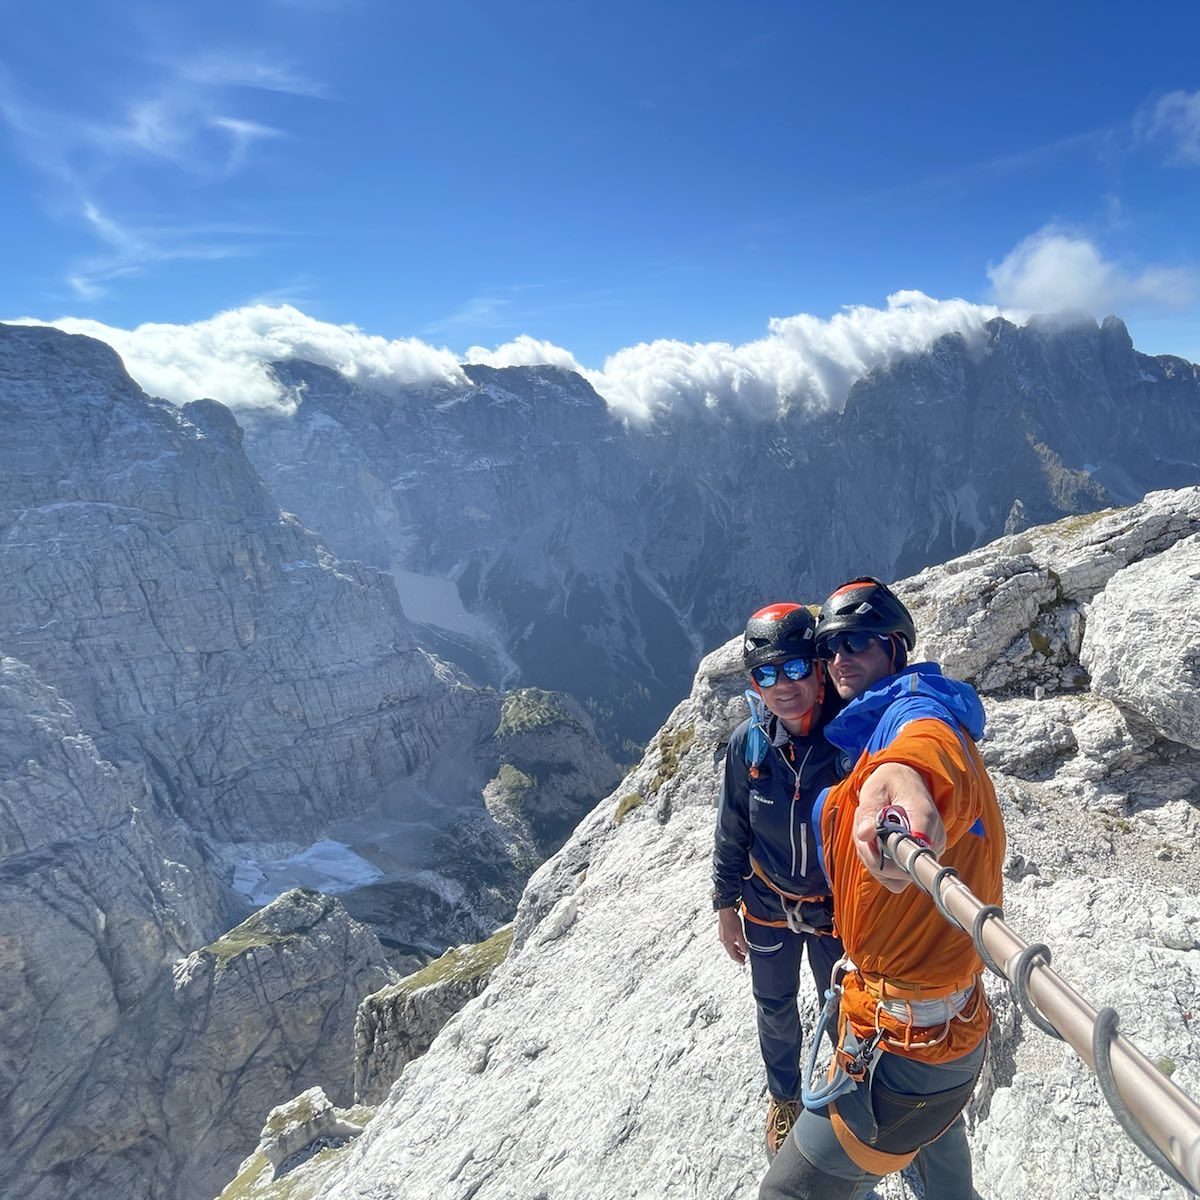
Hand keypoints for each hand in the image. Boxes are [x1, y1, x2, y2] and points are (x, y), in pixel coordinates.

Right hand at [717, 906, 747, 964]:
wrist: (725, 911)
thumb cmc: (732, 921)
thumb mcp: (739, 934)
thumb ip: (742, 944)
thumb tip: (745, 952)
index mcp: (727, 943)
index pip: (733, 955)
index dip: (739, 960)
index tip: (744, 963)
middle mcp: (723, 941)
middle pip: (731, 951)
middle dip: (738, 955)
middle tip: (744, 958)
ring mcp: (722, 936)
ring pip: (729, 946)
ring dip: (736, 949)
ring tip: (742, 950)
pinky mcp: (722, 931)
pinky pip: (728, 941)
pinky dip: (733, 944)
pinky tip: (737, 941)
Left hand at [852, 764, 944, 892]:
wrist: (904, 782)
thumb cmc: (889, 785)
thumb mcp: (874, 791)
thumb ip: (868, 812)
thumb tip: (864, 834)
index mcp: (923, 816)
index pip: (916, 850)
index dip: (889, 855)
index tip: (870, 842)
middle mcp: (932, 839)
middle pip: (903, 871)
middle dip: (874, 856)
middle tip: (863, 831)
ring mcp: (928, 852)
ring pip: (897, 877)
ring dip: (874, 860)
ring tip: (869, 833)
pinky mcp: (919, 860)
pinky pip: (896, 876)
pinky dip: (878, 863)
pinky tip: (874, 842)